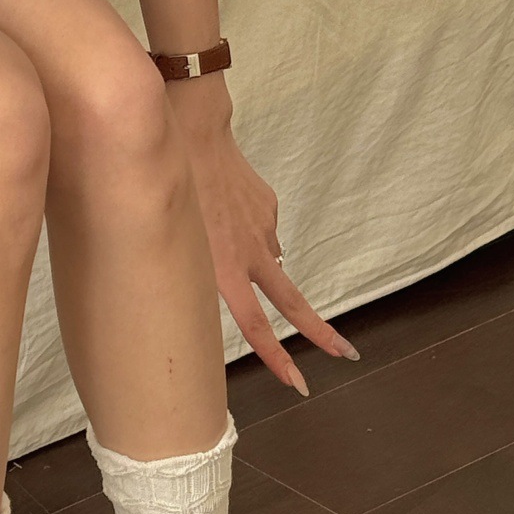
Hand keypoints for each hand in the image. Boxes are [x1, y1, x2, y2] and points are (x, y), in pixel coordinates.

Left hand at [168, 73, 360, 396]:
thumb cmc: (169, 185)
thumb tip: (237, 279)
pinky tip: (227, 214)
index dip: (276, 357)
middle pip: (291, 303)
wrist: (193, 130)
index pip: (254, 325)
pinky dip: (249, 235)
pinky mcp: (266, 207)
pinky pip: (261, 232)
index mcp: (223, 268)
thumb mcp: (173, 238)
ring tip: (224, 242)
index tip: (299, 383)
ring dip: (257, 268)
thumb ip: (200, 266)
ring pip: (270, 263)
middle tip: (344, 355)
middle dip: (318, 333)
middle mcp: (250, 253)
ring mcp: (263, 229)